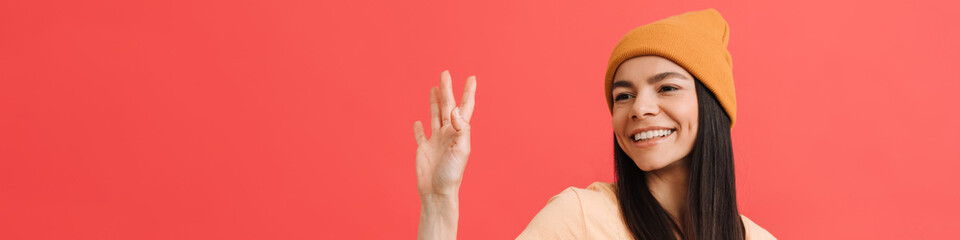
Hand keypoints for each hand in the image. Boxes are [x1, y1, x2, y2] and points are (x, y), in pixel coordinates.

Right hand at [413, 70, 476, 197]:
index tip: (472, 77)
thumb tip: (454, 109)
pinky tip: (418, 123)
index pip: (465, 107)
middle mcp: (448, 133)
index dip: (468, 92)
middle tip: (445, 73)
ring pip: (434, 116)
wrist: (438, 192)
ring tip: (434, 88)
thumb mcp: (461, 150)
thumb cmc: (452, 174)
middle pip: (447, 106)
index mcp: (459, 132)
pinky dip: (418, 128)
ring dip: (434, 102)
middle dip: (447, 90)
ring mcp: (435, 141)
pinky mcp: (424, 149)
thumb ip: (461, 128)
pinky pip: (420, 135)